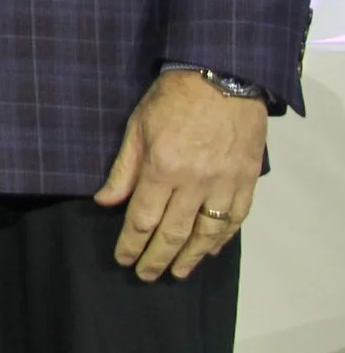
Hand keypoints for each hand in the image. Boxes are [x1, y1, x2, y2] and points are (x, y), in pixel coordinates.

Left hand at [95, 70, 267, 281]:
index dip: (131, 243)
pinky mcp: (247, 181)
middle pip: (173, 233)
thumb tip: (104, 201)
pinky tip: (210, 251)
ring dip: (191, 257)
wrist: (223, 77)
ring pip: (207, 233)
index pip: (142, 218)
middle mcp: (194, 182)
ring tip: (177, 273)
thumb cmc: (173, 97)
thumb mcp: (137, 126)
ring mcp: (224, 183)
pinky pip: (235, 219)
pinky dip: (222, 239)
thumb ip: (123, 168)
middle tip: (146, 275)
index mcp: (162, 168)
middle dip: (156, 258)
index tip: (123, 259)